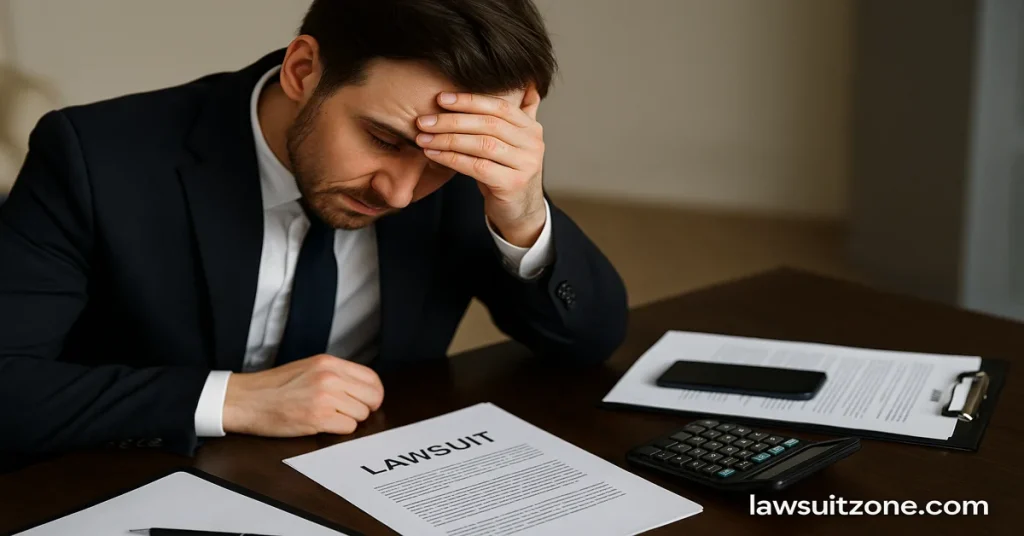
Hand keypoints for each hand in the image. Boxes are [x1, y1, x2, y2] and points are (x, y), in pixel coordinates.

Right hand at [222, 354, 383, 436]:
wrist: (245, 400)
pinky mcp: (318, 418)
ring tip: (329, 417)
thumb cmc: (272, 387)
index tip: (369, 401)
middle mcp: (330, 377)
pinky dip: (339, 430)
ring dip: (349, 420)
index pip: (371, 378)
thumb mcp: (308, 368)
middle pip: (372, 397)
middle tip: (351, 412)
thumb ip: (335, 374)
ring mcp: (325, 397)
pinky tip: (323, 424)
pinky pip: (348, 428)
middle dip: (365, 408)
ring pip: (361, 414)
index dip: (374, 393)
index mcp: (328, 363)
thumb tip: (361, 387)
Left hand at [416, 84, 545, 246]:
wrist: (520, 211)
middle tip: (424, 121)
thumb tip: (525, 82)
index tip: (441, 99)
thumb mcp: (513, 142)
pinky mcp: (512, 184)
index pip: (499, 106)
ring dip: (448, 139)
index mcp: (531, 128)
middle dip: (452, 120)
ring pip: (482, 144)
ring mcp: (525, 165)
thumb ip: (515, 116)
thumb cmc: (508, 173)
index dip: (469, 100)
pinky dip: (452, 159)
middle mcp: (533, 144)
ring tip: (423, 138)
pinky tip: (433, 154)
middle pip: (488, 124)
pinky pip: (477, 166)